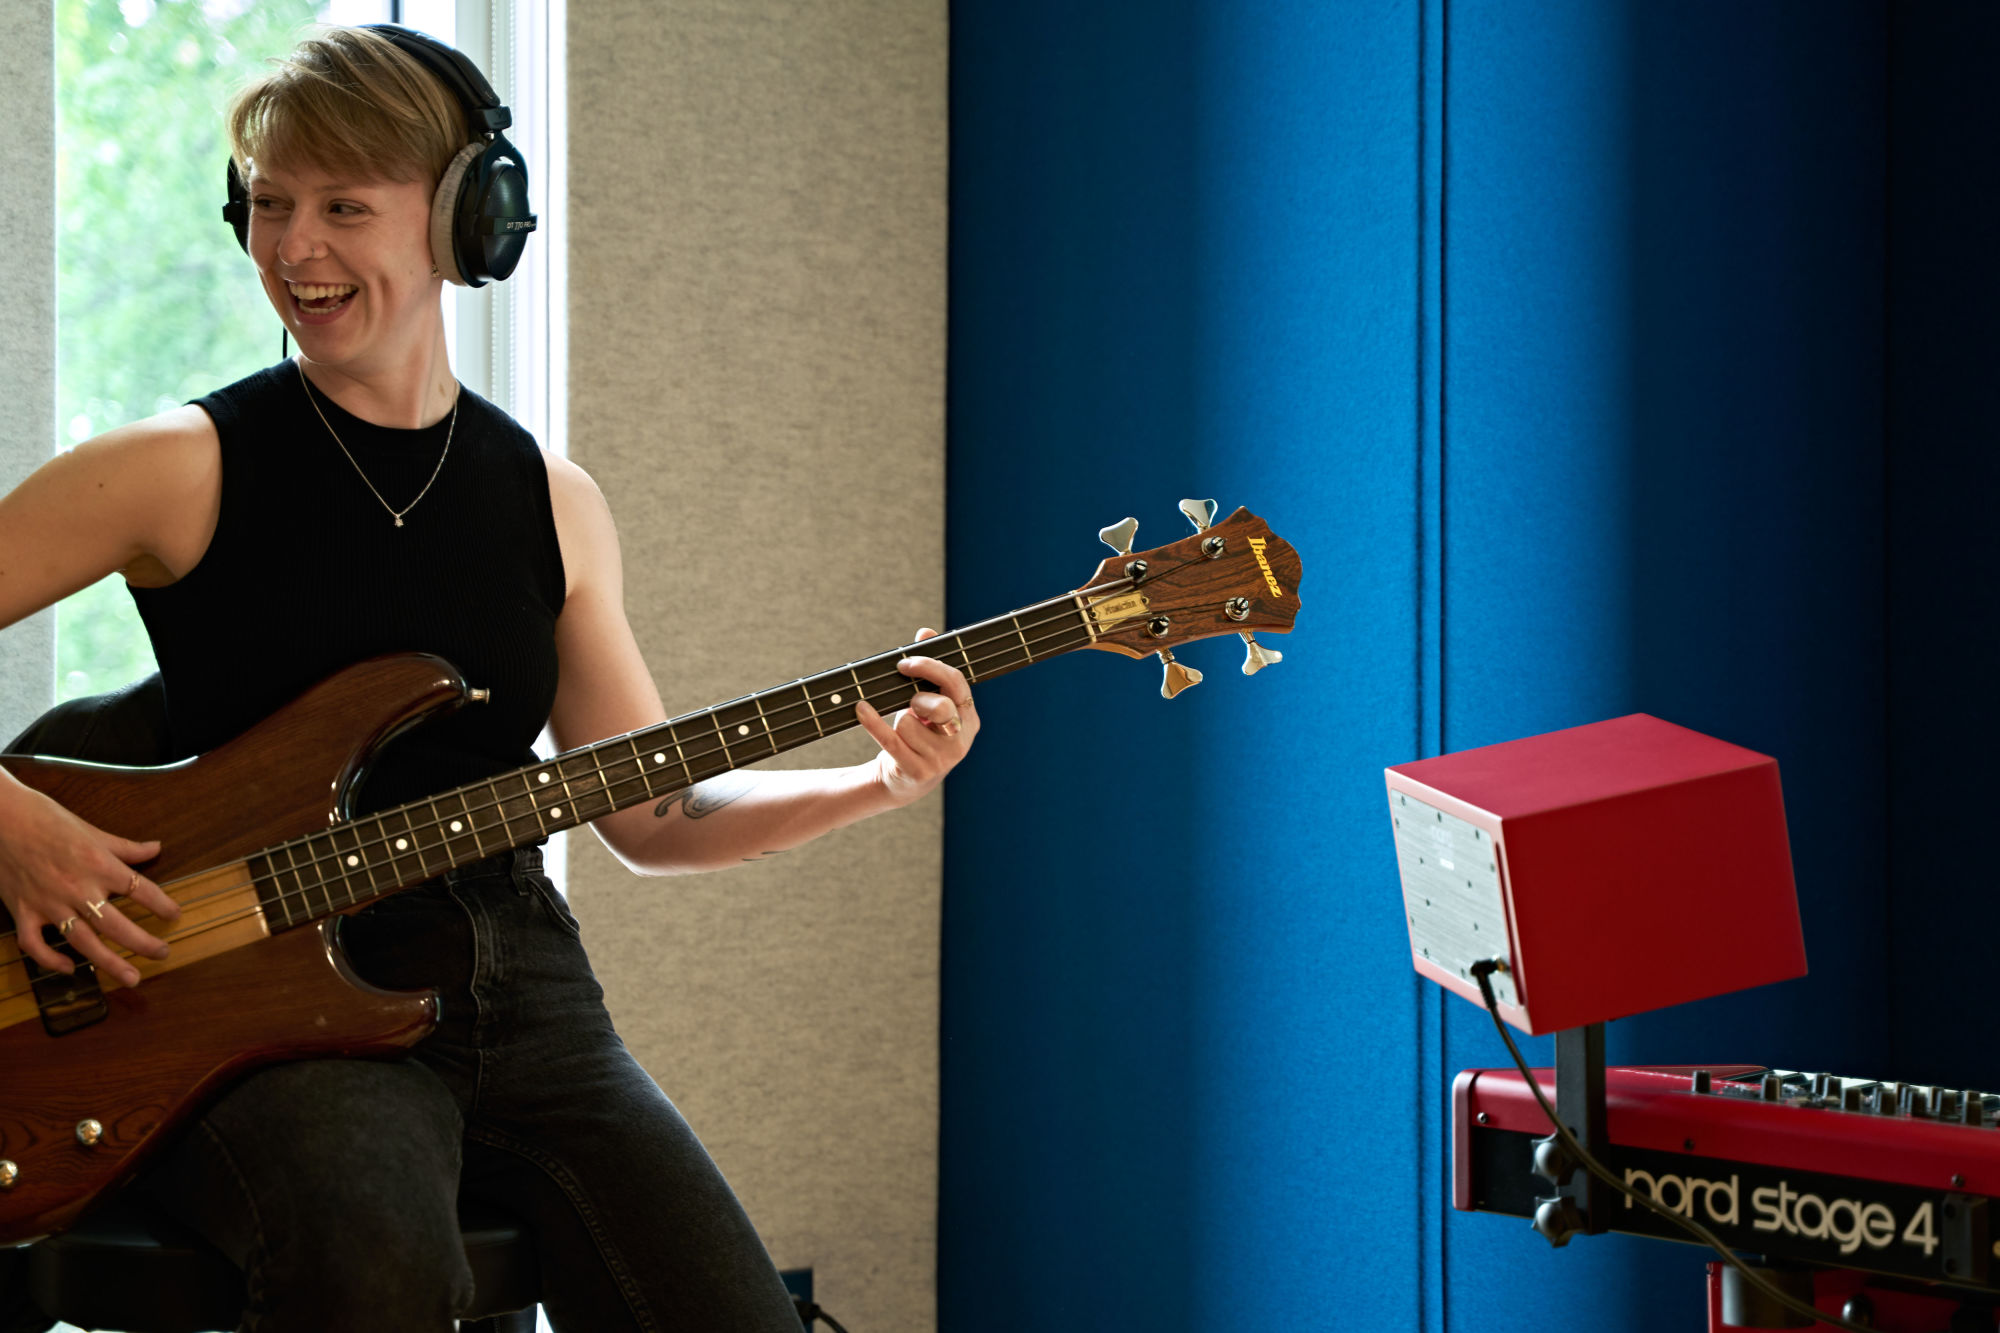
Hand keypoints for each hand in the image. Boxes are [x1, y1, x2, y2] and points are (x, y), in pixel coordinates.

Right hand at [0, 777, 177, 987]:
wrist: (1, 817)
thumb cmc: (47, 819)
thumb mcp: (92, 830)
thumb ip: (125, 847)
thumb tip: (156, 848)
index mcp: (99, 865)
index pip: (141, 890)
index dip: (162, 905)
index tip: (175, 915)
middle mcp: (77, 888)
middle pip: (116, 925)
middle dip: (143, 943)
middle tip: (163, 954)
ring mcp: (48, 903)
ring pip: (82, 941)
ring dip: (109, 963)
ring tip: (131, 978)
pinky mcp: (22, 911)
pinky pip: (35, 944)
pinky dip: (50, 960)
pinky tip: (69, 969)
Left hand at [854, 627, 980, 807]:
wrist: (907, 779)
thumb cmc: (921, 732)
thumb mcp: (930, 701)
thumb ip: (930, 667)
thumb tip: (926, 632)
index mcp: (969, 718)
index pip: (956, 684)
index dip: (930, 668)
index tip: (904, 663)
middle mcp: (960, 740)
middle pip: (941, 706)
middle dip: (918, 700)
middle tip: (910, 704)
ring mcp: (941, 760)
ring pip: (909, 723)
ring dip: (899, 722)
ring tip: (904, 731)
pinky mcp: (917, 771)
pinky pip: (890, 739)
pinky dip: (872, 722)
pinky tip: (861, 708)